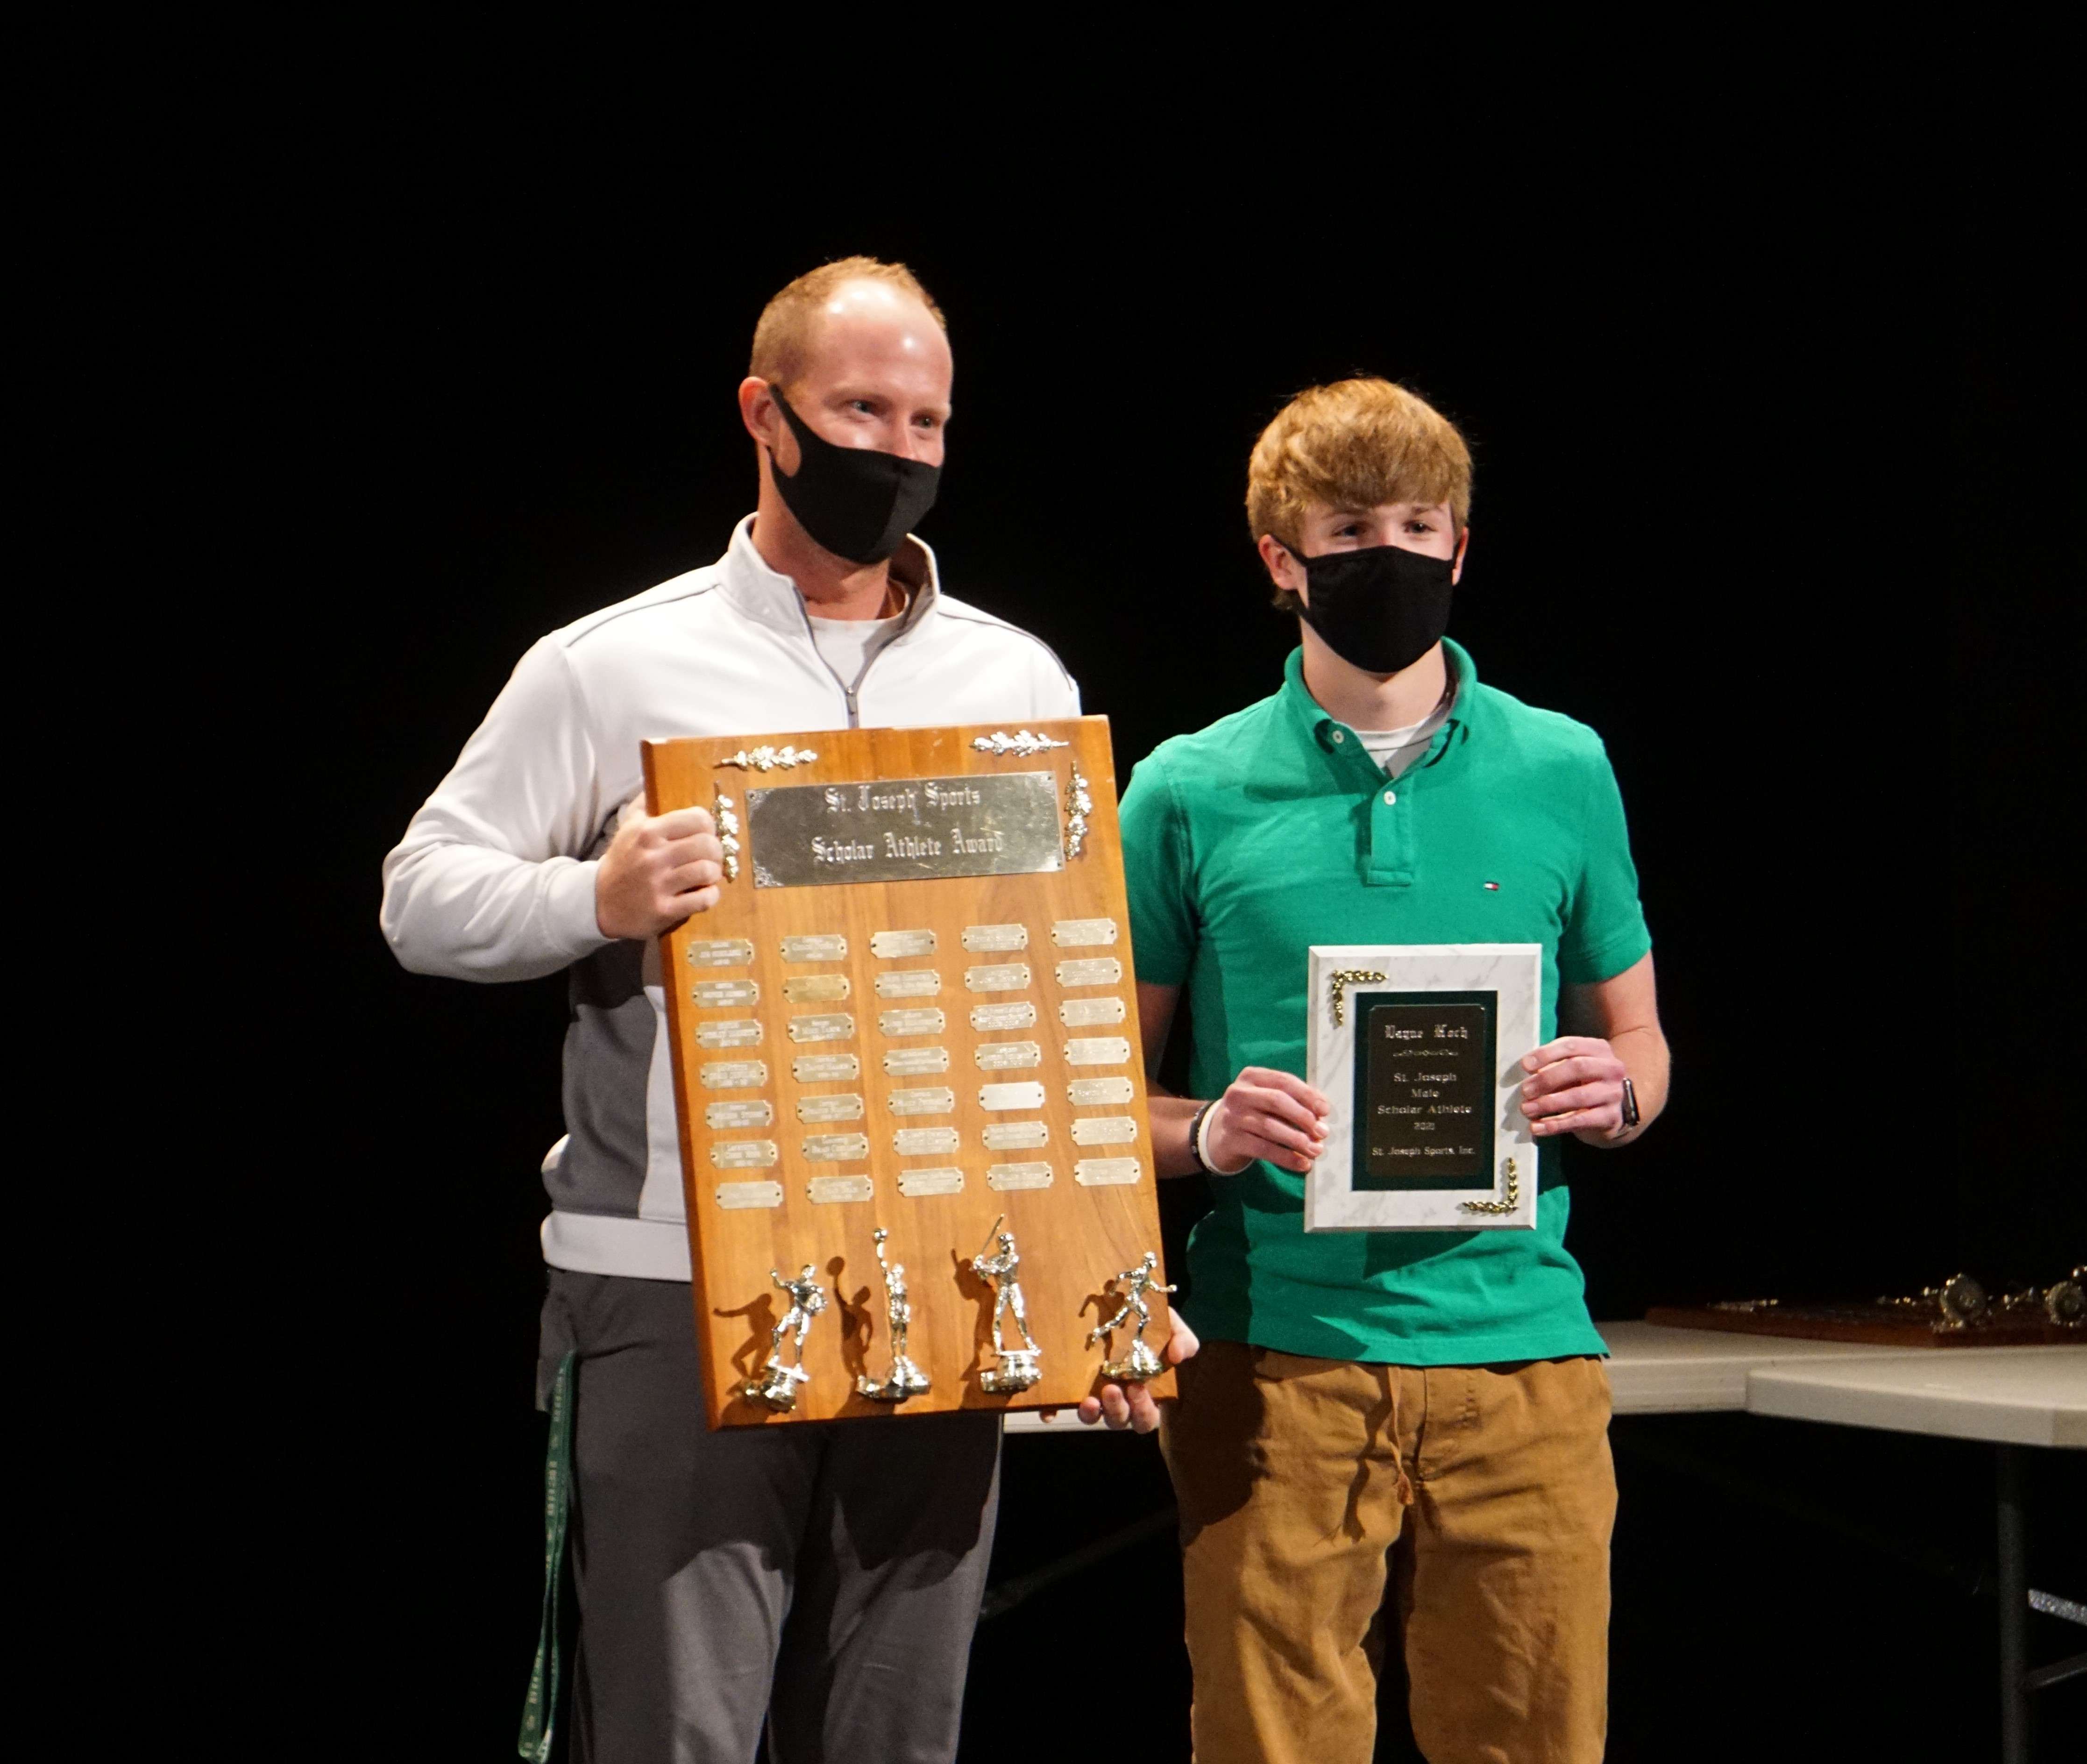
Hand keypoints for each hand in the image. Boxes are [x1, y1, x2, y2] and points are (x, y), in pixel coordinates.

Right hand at [595, 804, 722, 938]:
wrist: (599, 902)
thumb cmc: (622, 861)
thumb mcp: (627, 828)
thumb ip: (644, 804)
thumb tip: (655, 780)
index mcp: (648, 832)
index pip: (697, 819)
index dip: (709, 826)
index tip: (706, 833)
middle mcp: (653, 857)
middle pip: (707, 844)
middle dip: (716, 850)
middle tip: (711, 856)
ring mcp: (659, 885)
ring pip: (707, 871)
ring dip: (714, 873)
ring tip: (708, 874)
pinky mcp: (664, 910)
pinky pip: (703, 900)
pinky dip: (711, 895)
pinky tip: (705, 892)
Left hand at [1063, 1315, 1199, 1431]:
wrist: (1120, 1308)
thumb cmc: (1149, 1324)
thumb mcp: (1170, 1326)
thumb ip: (1182, 1339)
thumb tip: (1179, 1355)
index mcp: (1145, 1392)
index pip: (1147, 1416)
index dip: (1143, 1409)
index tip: (1139, 1387)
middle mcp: (1119, 1399)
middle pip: (1121, 1421)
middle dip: (1117, 1410)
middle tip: (1112, 1389)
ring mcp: (1094, 1394)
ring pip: (1094, 1418)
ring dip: (1091, 1414)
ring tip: (1089, 1400)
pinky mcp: (1070, 1387)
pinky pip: (1060, 1407)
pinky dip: (1054, 1411)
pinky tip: (1049, 1410)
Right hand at [1204, 1068, 1329, 1173]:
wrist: (1218, 1135)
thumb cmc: (1253, 1113)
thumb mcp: (1267, 1099)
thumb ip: (1292, 1101)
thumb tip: (1321, 1115)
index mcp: (1251, 1076)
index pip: (1284, 1081)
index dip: (1307, 1095)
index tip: (1325, 1111)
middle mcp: (1239, 1093)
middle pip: (1277, 1101)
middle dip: (1303, 1117)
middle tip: (1322, 1132)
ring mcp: (1233, 1117)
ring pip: (1270, 1127)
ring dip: (1298, 1140)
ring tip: (1316, 1150)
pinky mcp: (1232, 1140)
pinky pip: (1264, 1149)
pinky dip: (1286, 1157)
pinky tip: (1303, 1164)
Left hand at [1519, 1036, 1629, 1140]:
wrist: (1610, 1113)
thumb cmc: (1584, 1084)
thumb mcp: (1571, 1069)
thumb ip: (1554, 1065)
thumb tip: (1528, 1070)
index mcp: (1599, 1049)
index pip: (1571, 1045)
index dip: (1546, 1054)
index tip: (1525, 1065)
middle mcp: (1611, 1069)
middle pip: (1577, 1067)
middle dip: (1547, 1079)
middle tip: (1525, 1090)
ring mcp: (1614, 1093)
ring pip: (1578, 1096)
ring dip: (1548, 1103)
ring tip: (1527, 1109)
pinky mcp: (1611, 1117)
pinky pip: (1580, 1121)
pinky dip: (1555, 1125)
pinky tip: (1537, 1127)